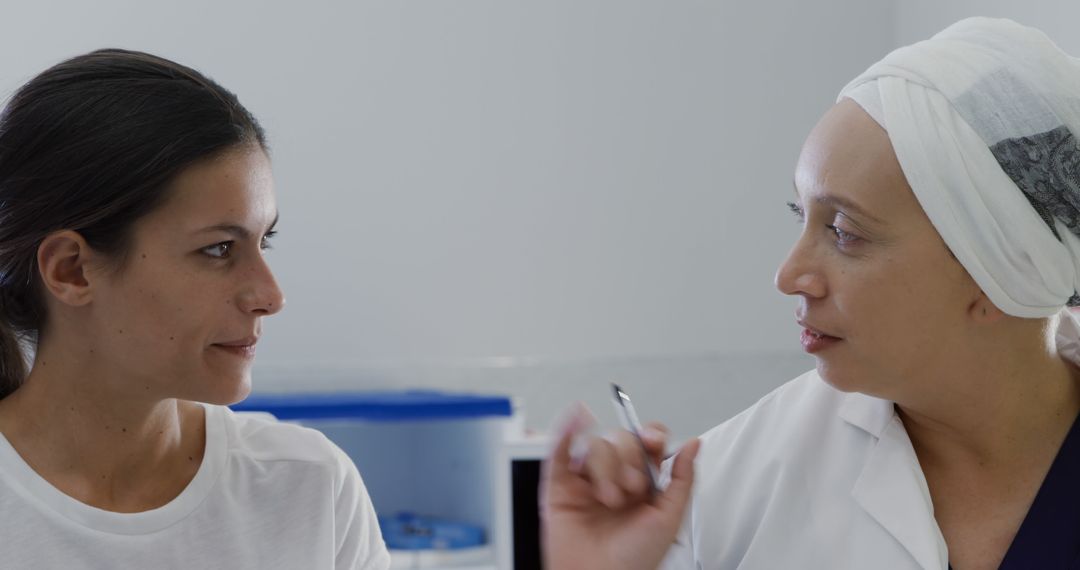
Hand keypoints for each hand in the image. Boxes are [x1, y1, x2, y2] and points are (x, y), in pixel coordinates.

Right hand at [540, 403, 700, 569]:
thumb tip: (693, 443)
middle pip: (621, 439)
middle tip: (631, 489)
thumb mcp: (670, 519)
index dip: (650, 436)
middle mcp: (614, 477)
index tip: (653, 442)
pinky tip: (577, 416)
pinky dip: (566, 428)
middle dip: (629, 460)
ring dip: (606, 468)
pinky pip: (560, 448)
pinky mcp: (560, 484)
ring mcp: (586, 479)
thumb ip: (683, 478)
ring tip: (607, 498)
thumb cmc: (634, 560)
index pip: (646, 443)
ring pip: (596, 445)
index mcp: (642, 483)